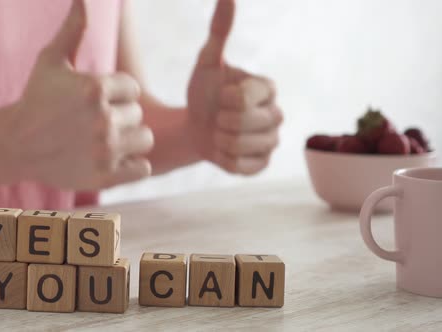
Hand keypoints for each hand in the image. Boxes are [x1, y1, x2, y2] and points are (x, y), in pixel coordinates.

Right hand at [5, 0, 152, 189]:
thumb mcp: (51, 61)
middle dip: (120, 117)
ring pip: (146, 139)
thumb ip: (73, 30)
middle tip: (94, 124)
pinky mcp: (105, 177)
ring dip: (130, 140)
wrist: (15, 145)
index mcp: (94, 88)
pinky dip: (132, 166)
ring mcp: (104, 150)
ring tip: (106, 140)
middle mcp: (102, 119)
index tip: (95, 102)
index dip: (116, 94)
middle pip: (138, 114)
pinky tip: (113, 160)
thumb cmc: (36, 99)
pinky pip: (143, 168)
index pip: (132, 88)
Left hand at [187, 0, 282, 174]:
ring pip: (243, 146)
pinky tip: (223, 150)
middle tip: (218, 117)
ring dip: (221, 140)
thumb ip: (220, 32)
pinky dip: (225, 159)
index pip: (245, 97)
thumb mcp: (207, 62)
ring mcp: (272, 142)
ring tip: (220, 132)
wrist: (194, 128)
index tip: (221, 96)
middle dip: (221, 121)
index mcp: (268, 88)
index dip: (224, 99)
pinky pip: (242, 167)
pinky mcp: (262, 165)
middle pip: (245, 123)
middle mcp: (276, 114)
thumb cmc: (203, 93)